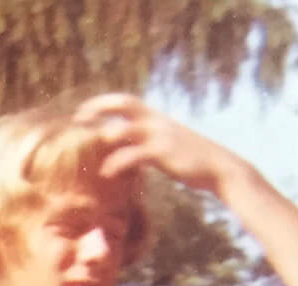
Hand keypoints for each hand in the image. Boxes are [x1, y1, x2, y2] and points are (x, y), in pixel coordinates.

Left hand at [73, 93, 239, 195]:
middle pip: (124, 103)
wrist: (218, 168)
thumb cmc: (189, 160)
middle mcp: (157, 120)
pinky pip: (134, 154)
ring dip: (104, 137)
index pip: (126, 100)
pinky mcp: (163, 152)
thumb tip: (124, 149)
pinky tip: (106, 173)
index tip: (83, 112)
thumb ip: (146, 142)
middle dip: (99, 107)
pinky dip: (116, 162)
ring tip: (88, 152)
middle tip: (78, 119)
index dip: (103, 103)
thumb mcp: (166, 145)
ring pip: (125, 129)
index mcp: (156, 118)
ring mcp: (160, 135)